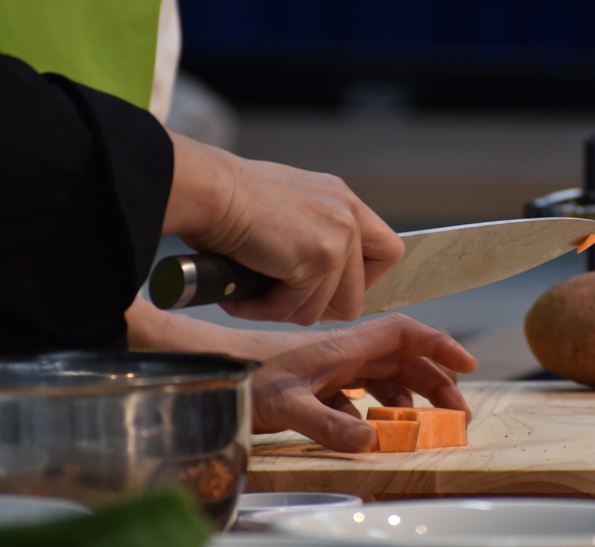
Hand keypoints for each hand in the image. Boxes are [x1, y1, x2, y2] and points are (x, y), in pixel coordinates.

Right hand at [162, 131, 403, 324]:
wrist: (208, 189)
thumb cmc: (228, 198)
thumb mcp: (286, 208)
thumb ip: (311, 235)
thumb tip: (313, 282)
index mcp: (343, 200)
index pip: (387, 252)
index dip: (363, 281)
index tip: (330, 291)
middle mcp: (348, 215)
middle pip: (358, 293)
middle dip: (318, 308)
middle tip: (281, 302)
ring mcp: (338, 237)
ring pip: (324, 309)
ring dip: (283, 310)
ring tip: (250, 298)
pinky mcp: (319, 257)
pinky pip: (296, 307)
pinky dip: (264, 310)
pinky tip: (239, 298)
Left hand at [249, 314, 476, 451]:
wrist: (208, 369)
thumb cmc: (244, 377)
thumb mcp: (287, 406)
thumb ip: (328, 425)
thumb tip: (372, 444)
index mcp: (344, 348)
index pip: (405, 335)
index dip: (440, 345)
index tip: (468, 364)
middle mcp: (344, 355)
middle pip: (404, 361)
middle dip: (436, 384)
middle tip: (456, 415)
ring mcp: (331, 369)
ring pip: (385, 379)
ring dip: (410, 401)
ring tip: (423, 429)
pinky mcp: (318, 385)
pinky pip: (360, 396)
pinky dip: (375, 413)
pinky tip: (371, 433)